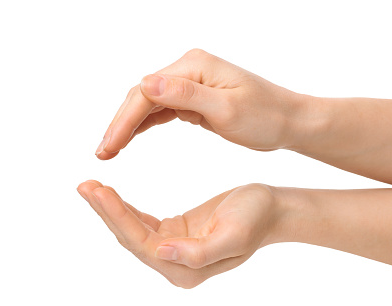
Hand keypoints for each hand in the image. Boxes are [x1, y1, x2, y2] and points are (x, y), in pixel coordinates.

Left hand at [77, 180, 283, 287]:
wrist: (271, 209)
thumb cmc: (256, 218)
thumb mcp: (233, 235)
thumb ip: (198, 253)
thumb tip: (161, 253)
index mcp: (188, 269)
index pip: (143, 245)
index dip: (118, 218)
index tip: (98, 191)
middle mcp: (177, 265)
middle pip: (132, 239)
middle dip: (107, 212)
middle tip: (85, 186)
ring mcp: (175, 250)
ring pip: (133, 231)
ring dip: (111, 210)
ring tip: (90, 187)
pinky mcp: (175, 234)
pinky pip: (143, 223)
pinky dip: (126, 208)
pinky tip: (110, 196)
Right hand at [95, 48, 309, 159]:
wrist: (288, 121)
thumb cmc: (265, 117)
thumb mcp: (227, 109)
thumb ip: (186, 95)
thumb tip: (146, 83)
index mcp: (195, 67)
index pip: (147, 92)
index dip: (124, 120)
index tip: (109, 148)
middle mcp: (189, 70)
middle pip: (143, 96)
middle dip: (121, 124)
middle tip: (102, 153)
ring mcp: (192, 83)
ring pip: (150, 103)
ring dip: (130, 126)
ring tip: (111, 150)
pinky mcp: (196, 98)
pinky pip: (164, 110)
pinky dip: (147, 124)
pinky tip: (133, 137)